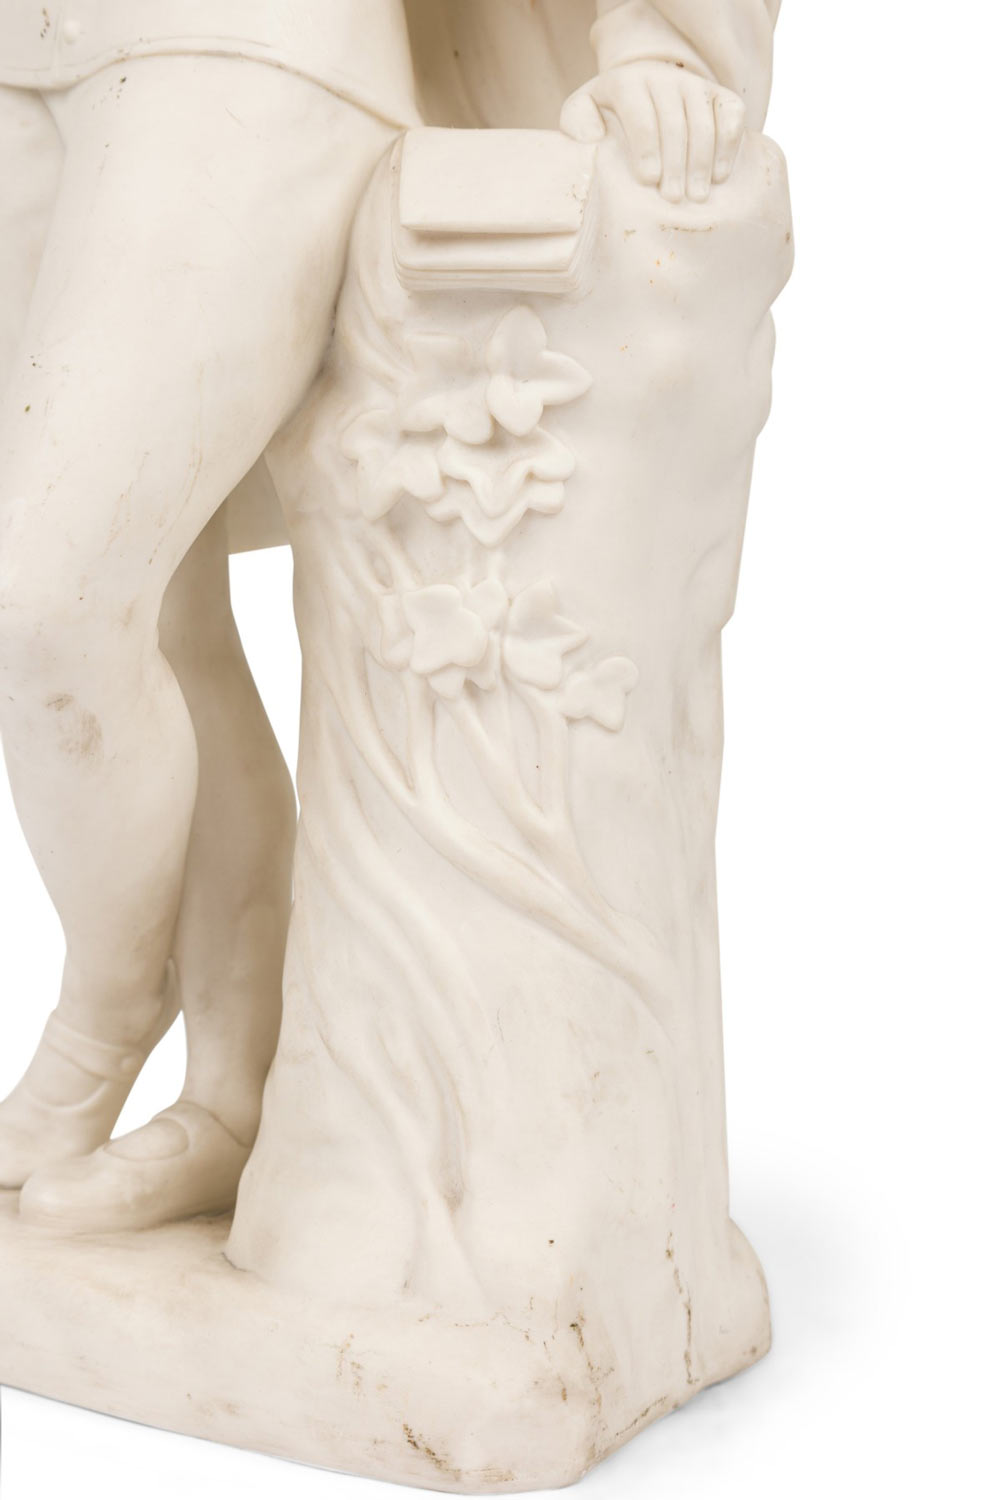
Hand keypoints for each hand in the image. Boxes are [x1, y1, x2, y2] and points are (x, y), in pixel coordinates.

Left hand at [560, 60, 745, 203]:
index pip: (641, 114)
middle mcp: (664, 78)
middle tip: (674, 199)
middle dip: (675, 163)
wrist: (645, 86)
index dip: (646, 147)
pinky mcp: (720, 94)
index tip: (648, 180)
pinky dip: (729, 144)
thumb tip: (592, 137)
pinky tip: (720, 175)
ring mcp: (695, 85)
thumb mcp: (584, 110)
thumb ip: (576, 122)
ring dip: (702, 161)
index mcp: (628, 83)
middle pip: (675, 123)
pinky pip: (732, 114)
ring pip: (705, 122)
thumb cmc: (610, 112)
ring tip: (698, 196)